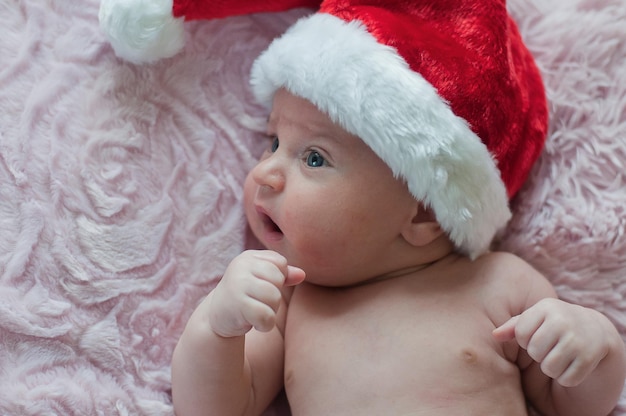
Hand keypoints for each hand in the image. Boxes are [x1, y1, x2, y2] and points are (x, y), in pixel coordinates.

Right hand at [208, 250, 304, 337]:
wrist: (216, 317)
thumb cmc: (244, 296)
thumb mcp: (261, 280)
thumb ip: (283, 275)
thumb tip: (302, 274)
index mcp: (248, 257)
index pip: (280, 263)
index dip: (278, 279)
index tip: (262, 287)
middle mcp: (240, 266)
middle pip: (278, 280)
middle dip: (275, 296)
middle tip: (259, 302)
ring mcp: (237, 284)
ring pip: (274, 297)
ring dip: (270, 311)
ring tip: (256, 312)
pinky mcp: (237, 305)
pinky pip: (267, 316)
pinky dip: (265, 325)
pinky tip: (254, 323)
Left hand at [493, 298, 612, 386]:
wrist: (593, 330)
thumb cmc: (554, 324)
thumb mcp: (535, 319)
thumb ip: (513, 326)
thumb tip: (495, 335)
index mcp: (546, 307)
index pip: (521, 333)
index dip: (525, 340)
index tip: (536, 336)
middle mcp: (563, 320)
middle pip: (534, 352)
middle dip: (538, 354)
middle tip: (550, 347)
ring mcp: (578, 339)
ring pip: (549, 368)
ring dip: (552, 368)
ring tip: (560, 355)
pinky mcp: (589, 358)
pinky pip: (566, 379)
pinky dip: (566, 378)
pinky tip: (573, 364)